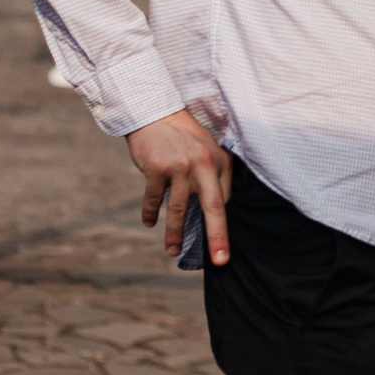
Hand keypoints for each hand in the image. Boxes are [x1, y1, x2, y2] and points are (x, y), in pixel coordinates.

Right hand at [129, 109, 234, 265]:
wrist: (154, 113)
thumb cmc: (183, 136)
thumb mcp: (207, 150)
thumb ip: (214, 175)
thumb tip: (217, 208)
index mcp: (219, 162)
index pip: (224, 199)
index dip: (220, 223)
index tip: (221, 245)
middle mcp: (203, 165)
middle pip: (213, 208)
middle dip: (217, 237)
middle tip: (219, 260)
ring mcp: (179, 167)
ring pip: (180, 210)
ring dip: (175, 234)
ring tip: (173, 251)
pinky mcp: (157, 169)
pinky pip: (154, 199)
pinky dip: (151, 213)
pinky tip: (149, 221)